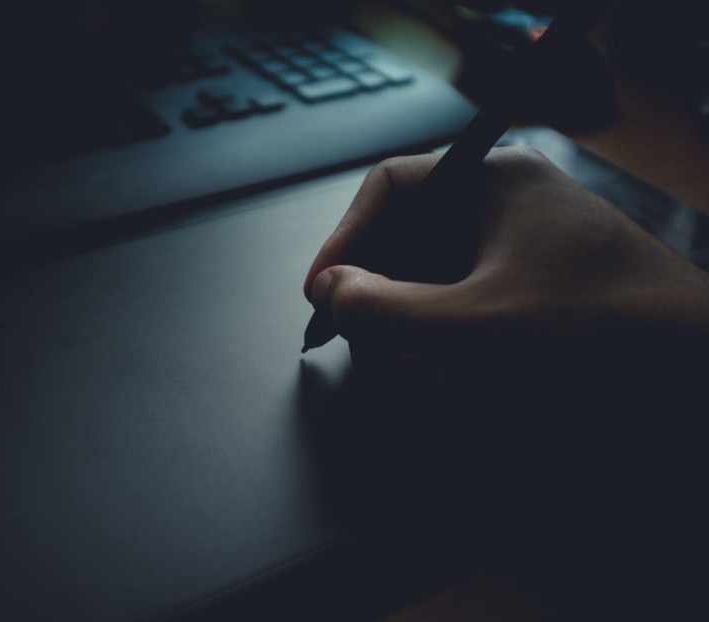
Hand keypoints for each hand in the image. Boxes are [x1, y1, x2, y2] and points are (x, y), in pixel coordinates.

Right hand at [303, 146, 708, 369]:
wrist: (694, 368)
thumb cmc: (599, 332)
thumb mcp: (475, 325)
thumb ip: (388, 309)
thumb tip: (330, 292)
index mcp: (492, 180)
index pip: (389, 188)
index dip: (345, 238)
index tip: (322, 290)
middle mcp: (504, 203)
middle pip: (405, 236)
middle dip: (379, 295)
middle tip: (362, 340)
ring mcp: (520, 247)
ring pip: (430, 278)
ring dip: (412, 326)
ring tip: (416, 369)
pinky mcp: (531, 288)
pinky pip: (462, 304)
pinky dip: (445, 340)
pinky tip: (451, 376)